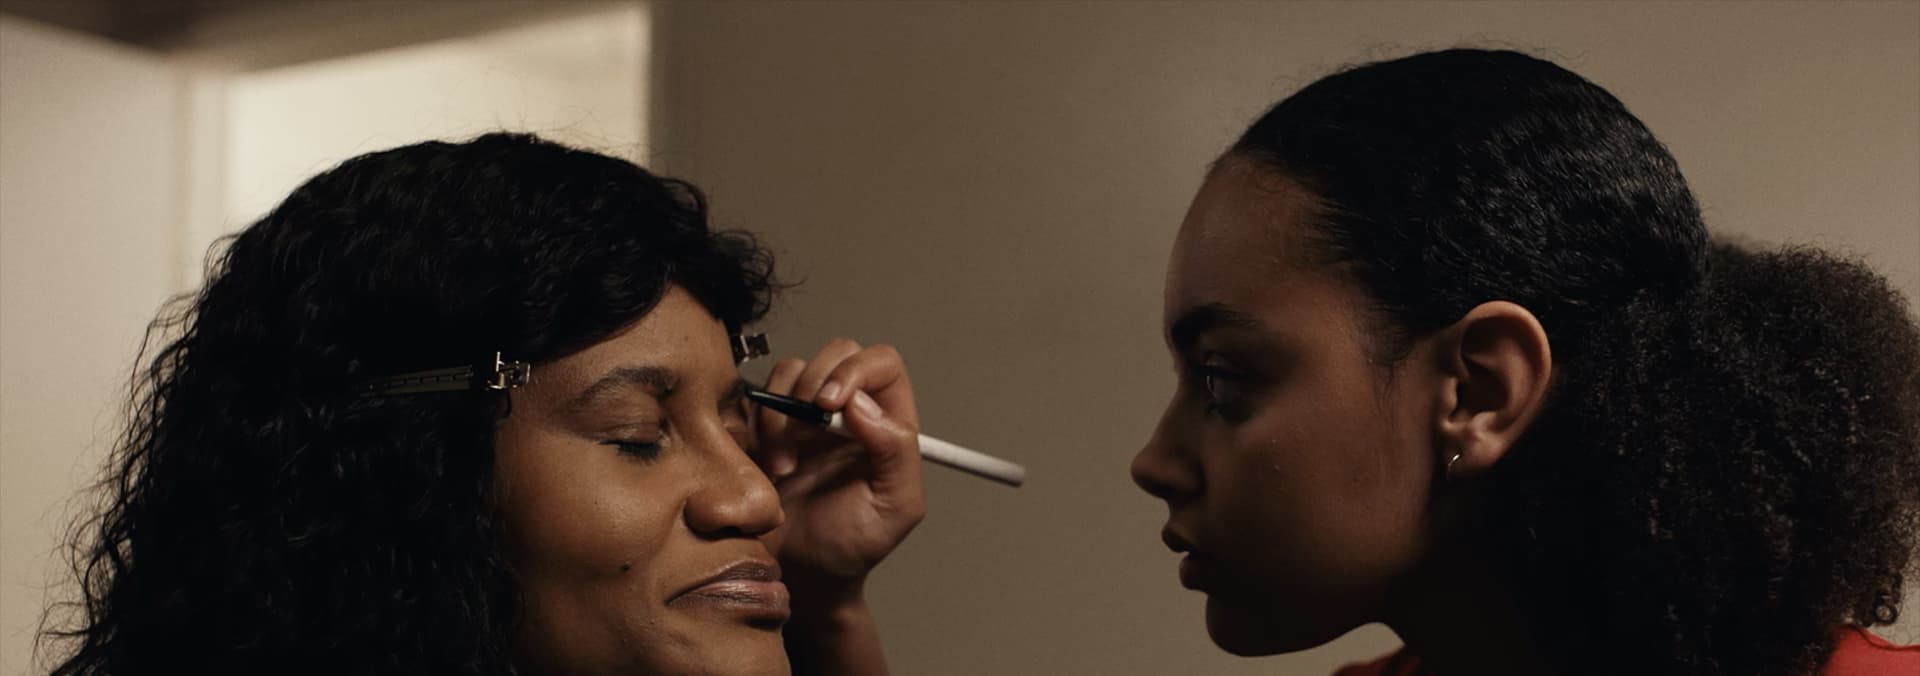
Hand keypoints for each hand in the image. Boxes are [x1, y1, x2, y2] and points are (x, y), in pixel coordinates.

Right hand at [754, 338, 926, 612]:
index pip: (881, 365)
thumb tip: (864, 404)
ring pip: (790, 371)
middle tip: (805, 429)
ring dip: (781, 413)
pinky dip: (754, 426)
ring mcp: (803, 417)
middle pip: (836, 353)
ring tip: (785, 464)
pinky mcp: (764, 430)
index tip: (831, 403)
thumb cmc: (853, 547)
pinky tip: (766, 467)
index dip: (856, 371)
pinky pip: (753, 400)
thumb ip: (897, 452)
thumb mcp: (896, 507)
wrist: (801, 577)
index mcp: (886, 423)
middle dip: (814, 382)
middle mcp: (846, 412)